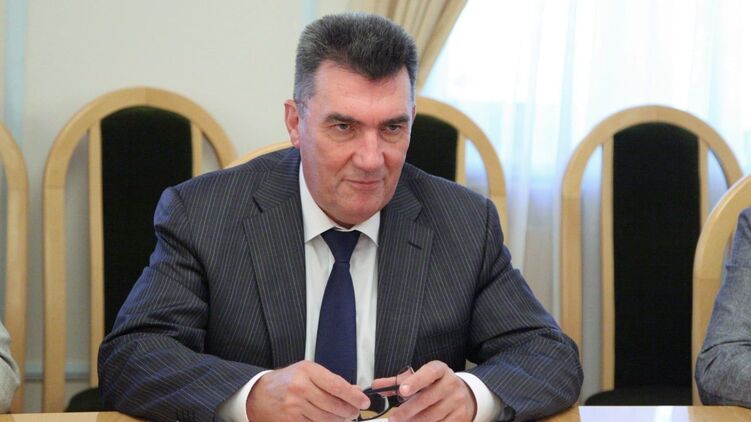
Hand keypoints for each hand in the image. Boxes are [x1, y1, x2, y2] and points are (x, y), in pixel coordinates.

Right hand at [246, 361, 370, 421]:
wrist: (259, 394)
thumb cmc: (286, 381)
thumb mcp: (308, 371)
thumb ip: (330, 381)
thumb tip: (354, 391)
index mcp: (307, 371)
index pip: (337, 385)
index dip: (354, 396)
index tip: (363, 400)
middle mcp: (300, 388)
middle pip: (334, 405)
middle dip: (349, 411)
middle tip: (355, 411)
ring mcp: (294, 407)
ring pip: (326, 419)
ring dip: (339, 420)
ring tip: (343, 416)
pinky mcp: (291, 421)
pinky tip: (328, 420)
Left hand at [385, 361, 476, 421]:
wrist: (464, 395)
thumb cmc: (436, 385)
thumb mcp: (420, 378)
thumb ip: (398, 381)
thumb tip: (377, 385)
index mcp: (440, 370)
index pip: (429, 372)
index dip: (415, 381)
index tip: (402, 390)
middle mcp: (451, 384)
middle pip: (427, 398)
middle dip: (408, 410)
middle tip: (393, 418)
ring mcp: (457, 401)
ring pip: (432, 415)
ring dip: (414, 421)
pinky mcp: (460, 417)